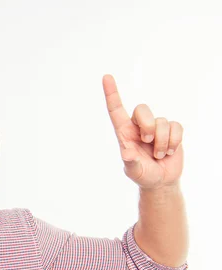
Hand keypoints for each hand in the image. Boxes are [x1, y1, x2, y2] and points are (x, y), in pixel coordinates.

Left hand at [102, 74, 183, 189]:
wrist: (161, 180)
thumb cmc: (143, 174)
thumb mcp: (134, 171)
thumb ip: (130, 163)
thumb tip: (126, 153)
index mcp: (124, 132)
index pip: (116, 110)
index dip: (111, 94)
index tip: (106, 77)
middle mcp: (139, 126)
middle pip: (142, 109)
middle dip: (148, 126)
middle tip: (147, 142)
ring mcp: (156, 127)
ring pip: (162, 121)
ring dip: (162, 142)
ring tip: (158, 155)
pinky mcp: (172, 130)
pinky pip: (176, 126)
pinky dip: (174, 141)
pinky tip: (169, 152)